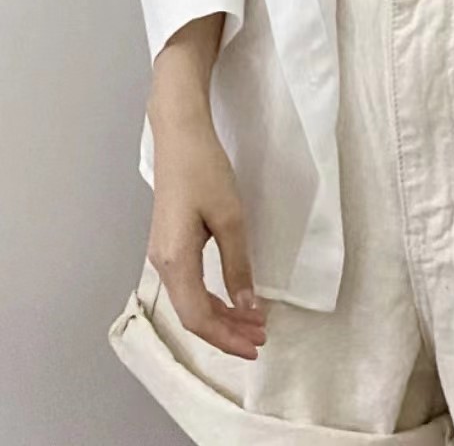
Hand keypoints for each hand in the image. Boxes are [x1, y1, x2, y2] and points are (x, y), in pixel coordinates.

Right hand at [146, 110, 267, 358]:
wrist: (180, 136)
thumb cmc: (205, 171)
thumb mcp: (230, 217)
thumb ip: (238, 264)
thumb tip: (247, 306)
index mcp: (174, 260)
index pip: (197, 316)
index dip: (226, 337)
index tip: (256, 346)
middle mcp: (162, 263)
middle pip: (192, 314)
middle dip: (227, 331)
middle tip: (261, 338)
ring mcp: (163, 254)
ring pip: (191, 300)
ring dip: (222, 315)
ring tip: (254, 323)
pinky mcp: (169, 243)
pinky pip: (190, 284)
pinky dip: (213, 297)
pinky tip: (234, 297)